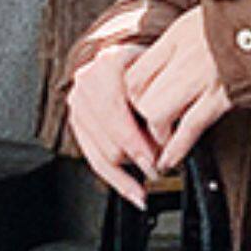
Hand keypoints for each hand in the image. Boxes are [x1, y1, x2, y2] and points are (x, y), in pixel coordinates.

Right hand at [65, 10, 164, 203]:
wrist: (126, 57)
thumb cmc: (150, 65)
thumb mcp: (162, 71)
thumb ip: (165, 100)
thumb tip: (173, 142)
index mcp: (109, 63)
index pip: (119, 112)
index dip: (141, 139)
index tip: (161, 155)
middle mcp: (87, 82)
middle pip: (111, 138)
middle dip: (139, 157)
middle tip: (161, 166)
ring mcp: (78, 103)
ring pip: (104, 153)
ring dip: (131, 169)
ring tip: (153, 174)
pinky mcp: (76, 123)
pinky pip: (95, 160)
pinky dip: (118, 181)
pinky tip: (136, 193)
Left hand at [126, 4, 232, 181]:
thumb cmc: (245, 20)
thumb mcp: (200, 22)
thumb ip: (180, 45)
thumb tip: (162, 70)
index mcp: (177, 37)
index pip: (134, 75)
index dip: (131, 98)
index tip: (136, 107)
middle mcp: (185, 56)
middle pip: (140, 98)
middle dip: (142, 118)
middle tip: (149, 127)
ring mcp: (203, 77)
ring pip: (158, 114)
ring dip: (158, 133)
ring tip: (164, 139)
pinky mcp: (223, 96)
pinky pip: (190, 127)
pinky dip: (177, 148)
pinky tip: (170, 158)